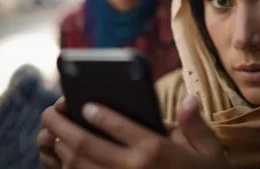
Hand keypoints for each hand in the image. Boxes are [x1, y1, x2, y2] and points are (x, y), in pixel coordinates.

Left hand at [41, 95, 229, 168]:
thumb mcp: (209, 151)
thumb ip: (195, 124)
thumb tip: (189, 98)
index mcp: (155, 150)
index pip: (120, 126)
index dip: (98, 113)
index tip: (84, 104)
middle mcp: (133, 168)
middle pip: (87, 145)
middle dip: (63, 126)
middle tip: (49, 113)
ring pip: (80, 167)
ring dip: (60, 150)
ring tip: (52, 134)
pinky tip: (63, 162)